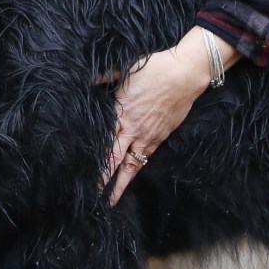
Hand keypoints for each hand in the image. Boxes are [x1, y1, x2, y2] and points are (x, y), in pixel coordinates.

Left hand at [100, 27, 235, 204]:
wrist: (185, 74)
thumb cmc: (154, 69)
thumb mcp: (126, 70)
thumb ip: (105, 77)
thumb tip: (88, 77)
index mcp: (120, 113)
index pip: (104, 143)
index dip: (94, 161)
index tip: (83, 174)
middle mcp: (133, 129)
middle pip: (115, 160)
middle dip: (104, 180)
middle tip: (93, 197)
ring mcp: (148, 135)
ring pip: (132, 165)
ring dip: (121, 183)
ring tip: (112, 199)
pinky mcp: (161, 136)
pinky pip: (146, 157)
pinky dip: (137, 169)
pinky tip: (131, 176)